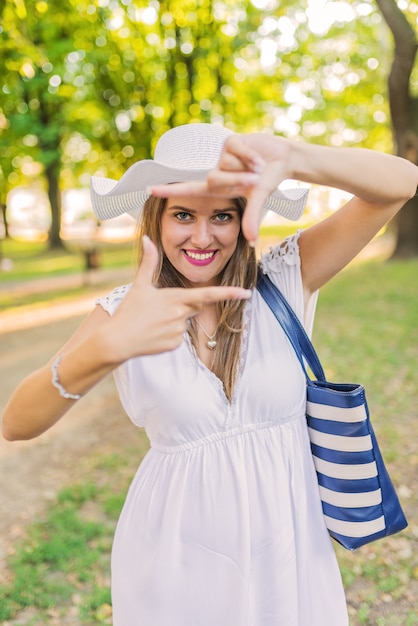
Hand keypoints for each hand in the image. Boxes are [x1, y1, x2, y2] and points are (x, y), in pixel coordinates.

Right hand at [107, 236, 251, 360]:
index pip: (208, 295)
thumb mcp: (139, 285)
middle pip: (194, 306)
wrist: (117, 340)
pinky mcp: (175, 345)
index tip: (246, 293)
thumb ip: (149, 262)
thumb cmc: (128, 311)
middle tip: (159, 308)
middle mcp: (181, 314)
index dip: (228, 293)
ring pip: (184, 322)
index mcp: (175, 298)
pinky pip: (177, 336)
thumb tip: (147, 238)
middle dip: (183, 304)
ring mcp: (179, 331)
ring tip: (151, 321)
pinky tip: (152, 333)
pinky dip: (167, 334)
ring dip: (173, 320)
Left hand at [149, 134, 291, 244]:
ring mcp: (221, 156)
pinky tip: (259, 157)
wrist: (284, 158)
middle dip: (238, 181)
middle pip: (214, 180)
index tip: (148, 191)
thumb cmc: (269, 179)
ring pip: (226, 165)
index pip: (188, 190)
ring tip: (259, 166)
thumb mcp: (258, 198)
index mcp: (218, 188)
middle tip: (256, 179)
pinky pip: (236, 150)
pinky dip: (251, 156)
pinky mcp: (228, 140)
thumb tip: (252, 241)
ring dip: (248, 167)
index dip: (168, 191)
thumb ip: (252, 218)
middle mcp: (216, 172)